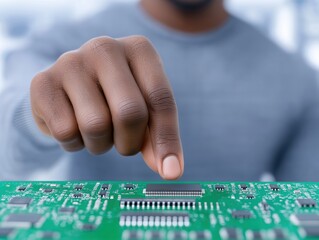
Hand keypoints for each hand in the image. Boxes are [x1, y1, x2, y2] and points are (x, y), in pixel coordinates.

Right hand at [30, 36, 183, 178]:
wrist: (72, 87)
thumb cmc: (116, 97)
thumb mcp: (144, 108)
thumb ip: (158, 137)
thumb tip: (171, 171)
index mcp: (139, 49)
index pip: (160, 98)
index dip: (166, 140)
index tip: (171, 171)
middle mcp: (105, 48)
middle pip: (129, 112)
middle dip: (129, 142)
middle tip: (123, 144)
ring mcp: (71, 61)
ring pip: (96, 125)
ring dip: (101, 144)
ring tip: (98, 130)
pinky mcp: (43, 82)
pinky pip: (65, 131)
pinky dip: (74, 143)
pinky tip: (73, 125)